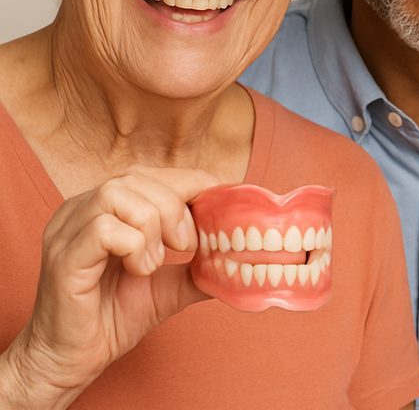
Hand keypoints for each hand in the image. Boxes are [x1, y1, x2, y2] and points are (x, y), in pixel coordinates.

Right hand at [1, 166, 219, 407]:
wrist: (72, 360)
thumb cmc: (112, 318)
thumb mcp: (168, 285)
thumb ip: (199, 266)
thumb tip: (239, 256)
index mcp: (103, 209)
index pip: (151, 174)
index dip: (191, 183)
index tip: (219, 207)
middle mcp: (80, 210)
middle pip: (137, 178)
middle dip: (175, 207)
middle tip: (186, 246)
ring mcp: (67, 231)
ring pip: (119, 193)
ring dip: (154, 225)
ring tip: (158, 261)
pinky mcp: (63, 257)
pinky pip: (104, 228)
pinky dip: (135, 245)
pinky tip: (139, 270)